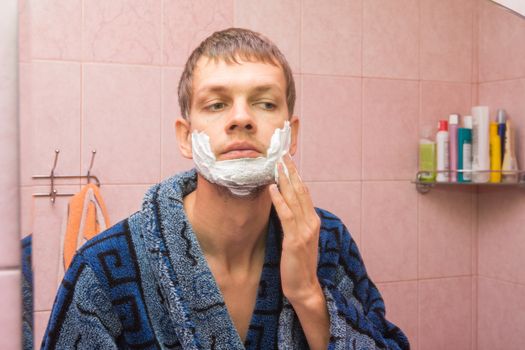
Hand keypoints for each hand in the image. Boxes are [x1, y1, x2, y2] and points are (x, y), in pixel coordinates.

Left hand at [269, 154, 321, 303]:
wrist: (304, 287)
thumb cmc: (297, 263)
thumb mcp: (298, 238)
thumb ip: (294, 222)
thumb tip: (282, 205)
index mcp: (312, 220)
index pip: (304, 192)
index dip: (296, 175)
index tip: (287, 160)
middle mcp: (311, 222)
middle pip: (300, 190)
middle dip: (291, 171)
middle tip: (282, 153)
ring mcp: (305, 231)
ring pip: (295, 199)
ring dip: (285, 180)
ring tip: (277, 164)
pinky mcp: (295, 240)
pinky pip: (286, 216)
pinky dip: (279, 200)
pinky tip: (272, 188)